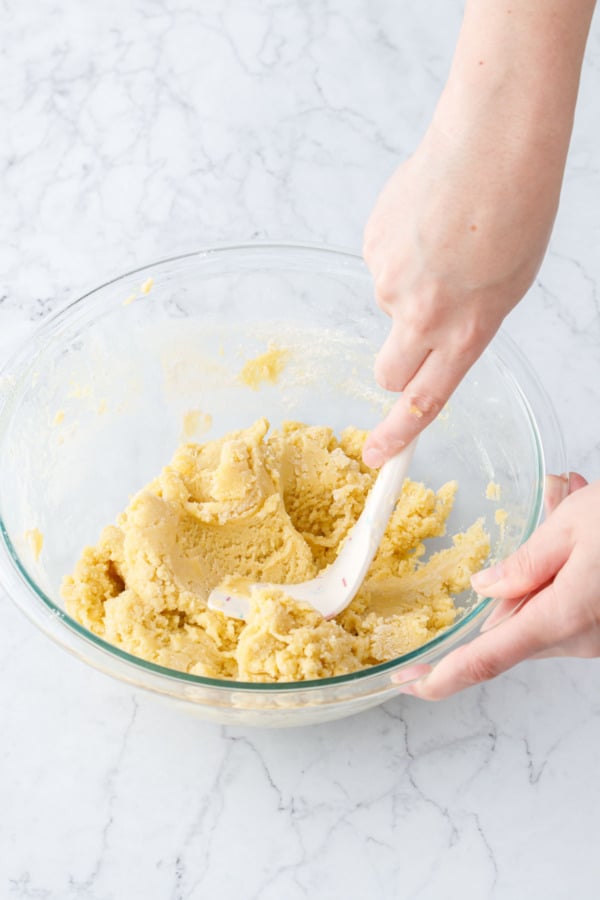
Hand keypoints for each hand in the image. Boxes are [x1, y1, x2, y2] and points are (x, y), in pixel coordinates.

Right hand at [362, 108, 563, 467]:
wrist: (491, 145)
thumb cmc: (516, 209)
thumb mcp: (508, 287)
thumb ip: (465, 325)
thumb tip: (429, 333)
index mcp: (466, 332)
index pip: (423, 403)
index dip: (398, 435)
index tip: (378, 455)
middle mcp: (422, 315)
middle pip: (389, 371)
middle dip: (398, 363)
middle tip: (418, 328)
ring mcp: (390, 280)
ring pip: (389, 304)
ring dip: (410, 285)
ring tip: (445, 242)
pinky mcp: (372, 246)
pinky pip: (381, 262)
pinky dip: (400, 250)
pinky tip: (427, 221)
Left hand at [395, 473, 599, 699]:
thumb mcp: (573, 524)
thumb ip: (523, 563)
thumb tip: (484, 589)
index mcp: (562, 616)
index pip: (487, 657)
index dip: (443, 676)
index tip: (409, 685)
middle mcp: (582, 639)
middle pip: (512, 630)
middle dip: (507, 594)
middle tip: (543, 534)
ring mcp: (598, 640)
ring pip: (539, 621)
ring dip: (539, 584)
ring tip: (569, 530)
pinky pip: (564, 617)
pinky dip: (559, 588)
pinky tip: (583, 553)